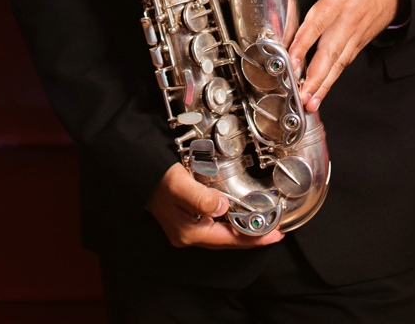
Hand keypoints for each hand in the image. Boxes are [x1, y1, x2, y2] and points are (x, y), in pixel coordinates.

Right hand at [146, 162, 284, 248]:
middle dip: (252, 236)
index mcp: (190, 232)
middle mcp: (189, 235)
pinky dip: (231, 221)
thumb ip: (201, 198)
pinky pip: (216, 224)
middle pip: (228, 240)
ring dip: (243, 228)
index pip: (229, 240)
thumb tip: (222, 207)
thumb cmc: (158, 179)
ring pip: (223, 233)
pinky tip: (239, 214)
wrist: (139, 173)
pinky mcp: (187, 219)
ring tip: (263, 223)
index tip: (275, 234)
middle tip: (275, 229)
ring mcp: (188, 228)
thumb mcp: (179, 185)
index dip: (253, 238)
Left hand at [288, 0, 398, 111]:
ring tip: (310, 103)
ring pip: (338, 62)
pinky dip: (333, 78)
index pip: (320, 20)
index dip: (305, 40)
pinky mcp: (360, 40)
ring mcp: (356, 33)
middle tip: (301, 94)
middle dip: (315, 75)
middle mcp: (348, 19)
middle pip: (330, 51)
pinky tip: (321, 91)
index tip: (291, 57)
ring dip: (324, 84)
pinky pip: (345, 61)